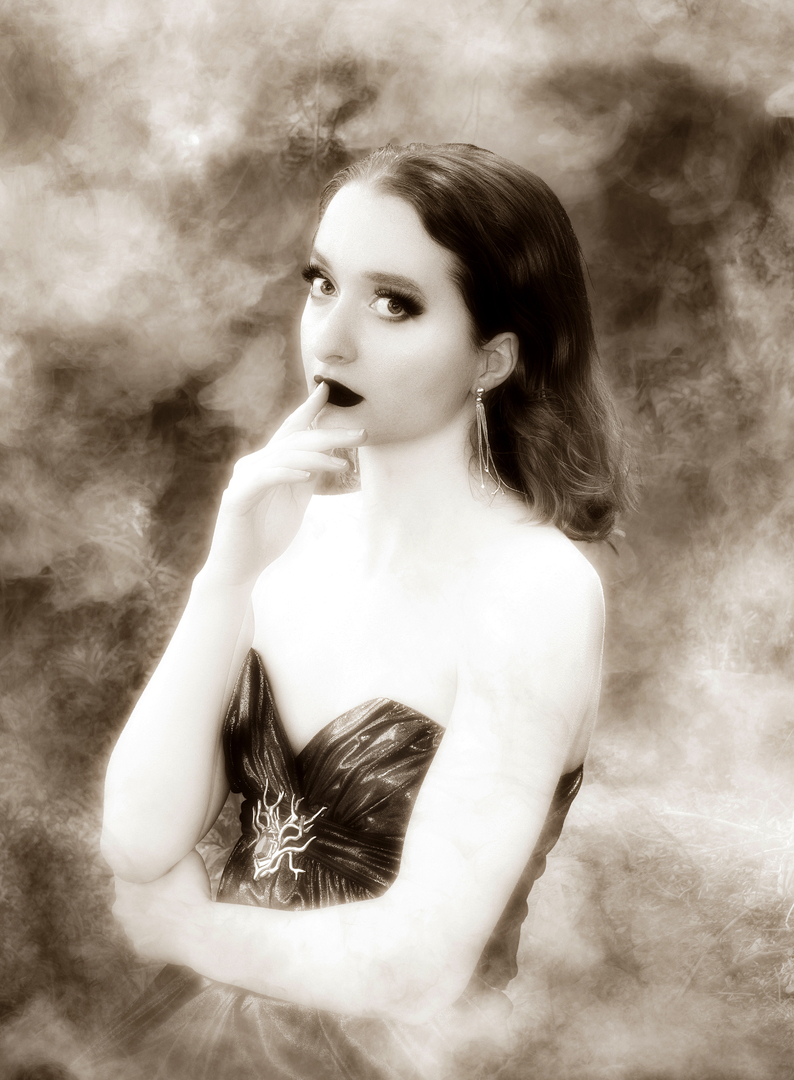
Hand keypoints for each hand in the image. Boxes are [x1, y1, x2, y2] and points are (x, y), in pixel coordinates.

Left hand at [112, 849, 211, 964]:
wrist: (200, 932)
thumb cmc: (192, 892)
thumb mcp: (187, 857)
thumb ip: (171, 849)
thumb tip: (172, 839)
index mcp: (125, 882)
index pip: (125, 867)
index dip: (140, 863)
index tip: (153, 863)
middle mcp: (120, 906)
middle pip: (128, 891)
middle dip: (142, 886)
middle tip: (165, 884)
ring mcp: (128, 930)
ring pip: (135, 914)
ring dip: (147, 909)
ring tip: (170, 905)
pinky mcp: (139, 947)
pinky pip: (145, 933)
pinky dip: (155, 928)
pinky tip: (171, 923)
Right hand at [201, 381, 366, 585]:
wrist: (239, 567)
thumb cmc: (266, 534)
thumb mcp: (296, 500)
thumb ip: (308, 476)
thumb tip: (329, 455)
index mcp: (268, 462)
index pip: (290, 429)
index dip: (308, 409)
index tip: (328, 390)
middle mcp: (254, 464)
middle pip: (294, 439)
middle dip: (329, 434)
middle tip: (360, 433)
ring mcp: (243, 479)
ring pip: (283, 456)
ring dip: (316, 457)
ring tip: (342, 463)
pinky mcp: (237, 498)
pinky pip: (264, 478)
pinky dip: (286, 474)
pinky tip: (306, 476)